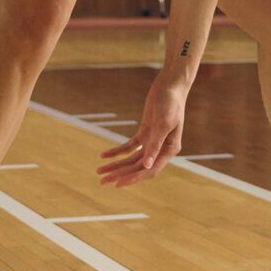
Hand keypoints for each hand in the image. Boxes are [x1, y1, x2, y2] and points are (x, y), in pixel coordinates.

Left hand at [95, 72, 185, 187]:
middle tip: (102, 181)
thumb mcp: (163, 123)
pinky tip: (104, 155)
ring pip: (131, 159)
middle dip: (120, 174)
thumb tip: (147, 166)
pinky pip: (129, 146)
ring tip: (99, 171)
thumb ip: (155, 145)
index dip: (134, 178)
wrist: (170, 86)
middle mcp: (161, 149)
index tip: (118, 184)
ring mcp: (152, 141)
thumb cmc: (170, 103)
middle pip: (137, 167)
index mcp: (169, 150)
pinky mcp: (144, 133)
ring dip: (116, 165)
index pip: (150, 170)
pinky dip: (117, 151)